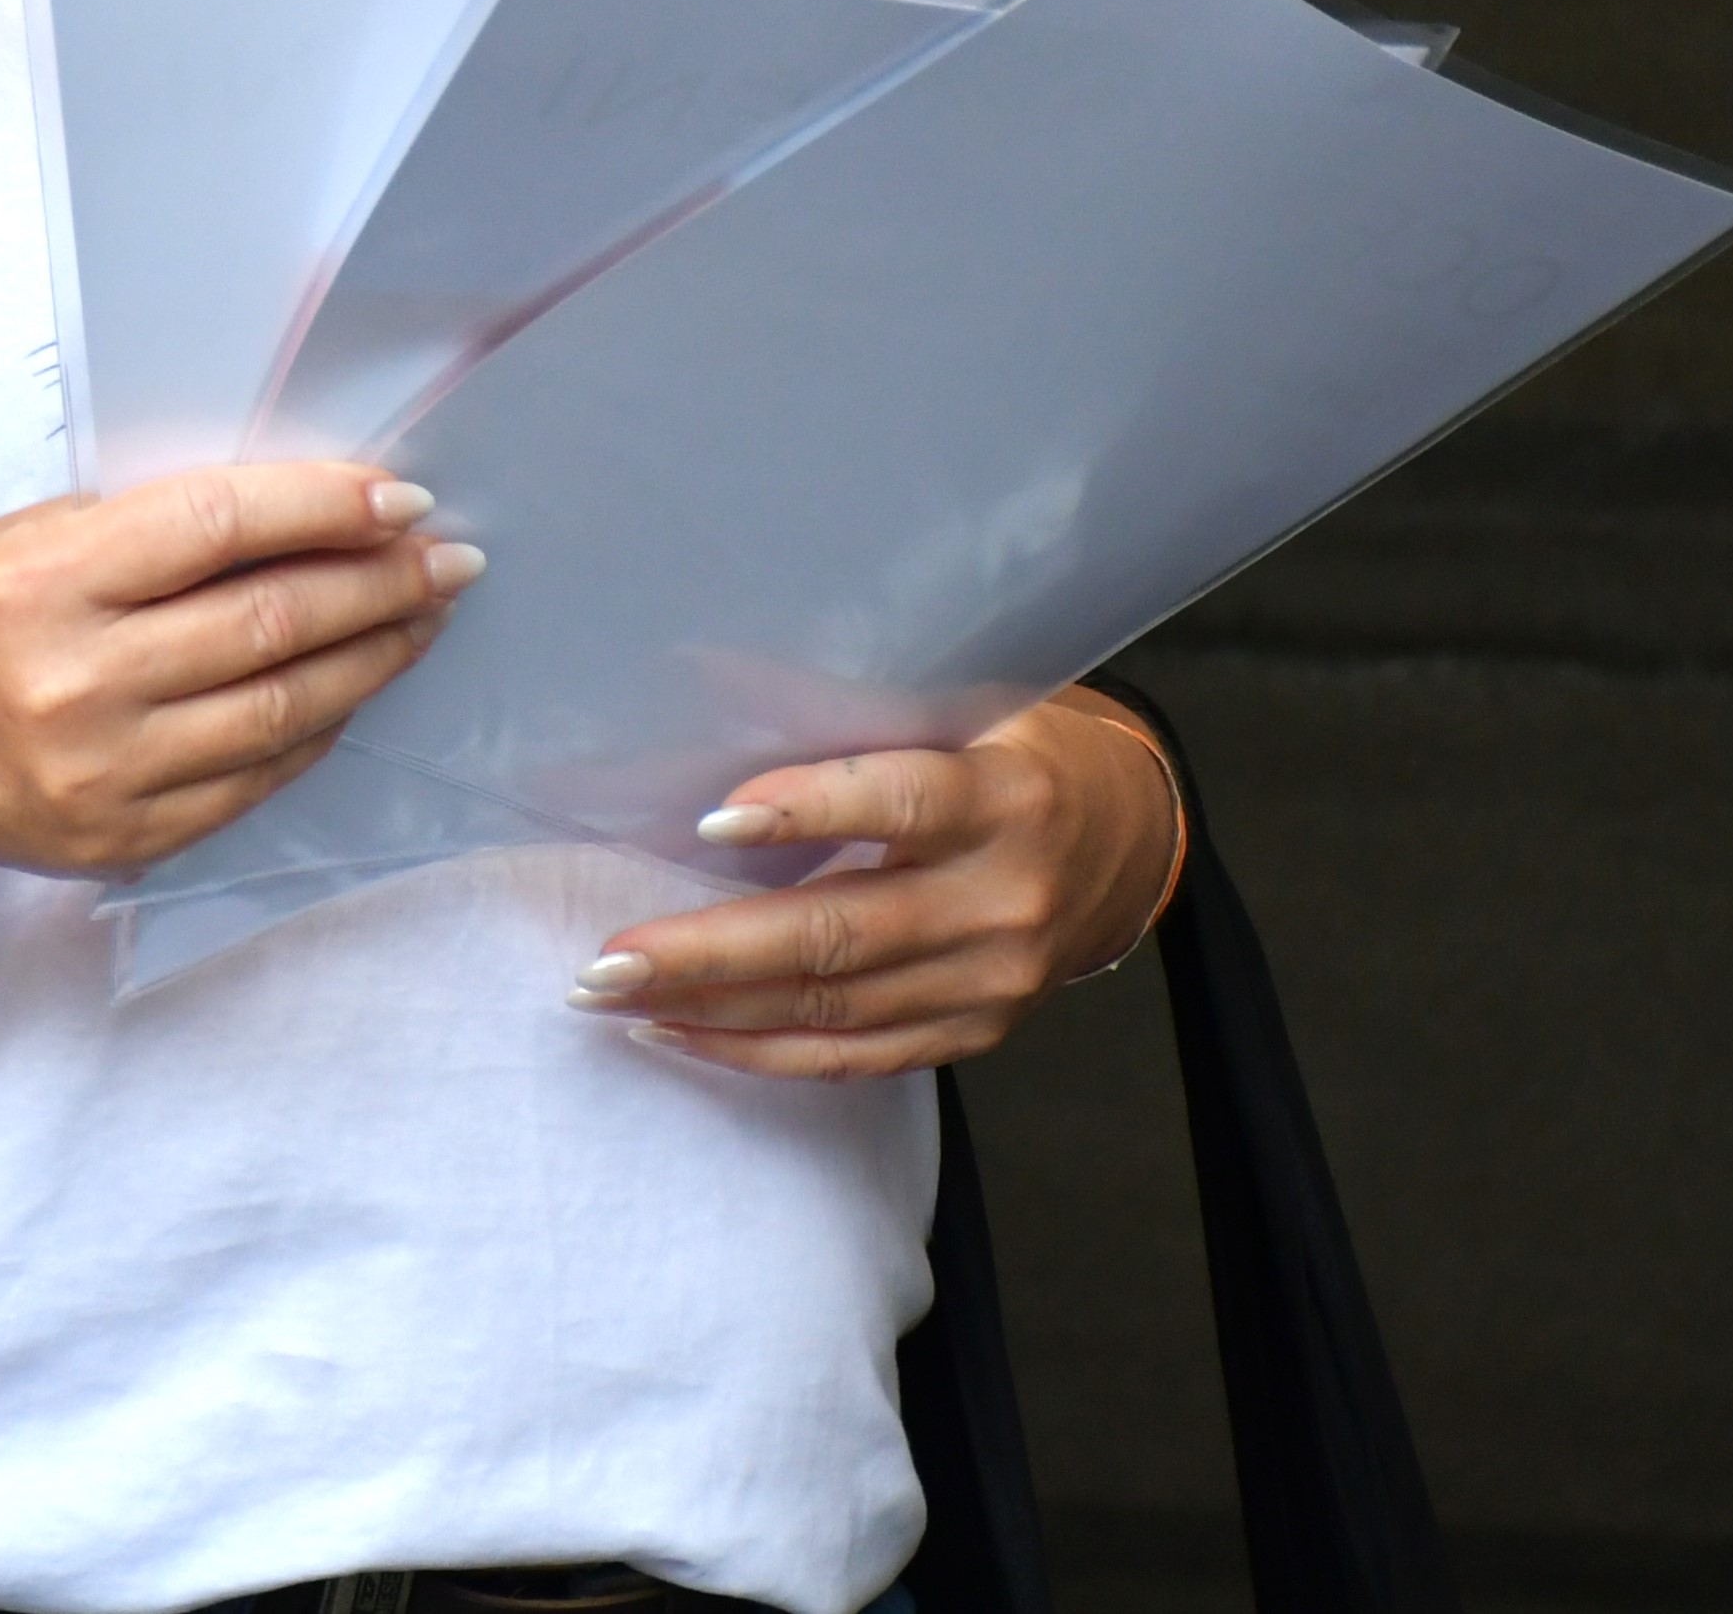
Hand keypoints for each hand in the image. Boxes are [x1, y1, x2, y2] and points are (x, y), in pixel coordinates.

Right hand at [0, 459, 473, 878]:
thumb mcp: (25, 538)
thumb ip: (147, 530)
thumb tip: (304, 514)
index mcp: (44, 582)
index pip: (218, 524)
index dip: (324, 506)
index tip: (399, 495)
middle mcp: (75, 682)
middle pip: (270, 622)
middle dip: (378, 582)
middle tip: (446, 557)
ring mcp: (105, 774)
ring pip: (283, 707)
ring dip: (374, 655)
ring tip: (422, 616)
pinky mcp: (126, 838)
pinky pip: (258, 778)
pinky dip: (319, 727)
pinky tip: (353, 687)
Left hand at [567, 690, 1182, 1075]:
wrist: (1123, 843)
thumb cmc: (1010, 751)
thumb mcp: (955, 702)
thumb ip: (847, 707)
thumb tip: (697, 675)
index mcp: (1004, 797)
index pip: (902, 803)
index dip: (809, 810)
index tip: (711, 821)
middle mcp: (1001, 899)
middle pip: (842, 933)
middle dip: (711, 952)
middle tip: (609, 958)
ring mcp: (990, 981)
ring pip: (834, 1008)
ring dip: (711, 1008)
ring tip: (610, 992)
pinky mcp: (972, 1030)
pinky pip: (853, 1059)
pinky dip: (757, 1050)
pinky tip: (679, 1030)